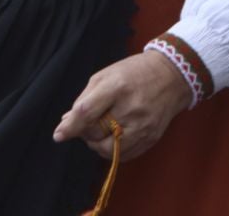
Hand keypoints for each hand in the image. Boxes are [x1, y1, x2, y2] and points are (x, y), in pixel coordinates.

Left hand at [53, 50, 192, 161]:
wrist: (170, 76)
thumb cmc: (132, 73)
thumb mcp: (104, 76)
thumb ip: (85, 99)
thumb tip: (67, 121)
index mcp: (116, 88)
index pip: (87, 112)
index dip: (71, 127)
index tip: (58, 135)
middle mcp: (132, 108)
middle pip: (97, 133)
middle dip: (83, 133)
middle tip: (83, 125)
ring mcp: (144, 126)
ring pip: (110, 149)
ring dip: (96, 145)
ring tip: (96, 132)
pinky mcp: (152, 138)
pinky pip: (126, 155)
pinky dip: (112, 151)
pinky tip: (111, 139)